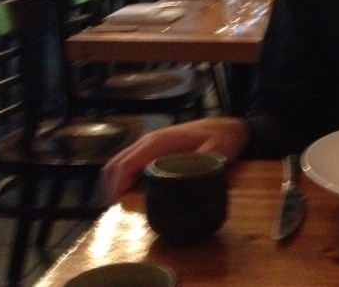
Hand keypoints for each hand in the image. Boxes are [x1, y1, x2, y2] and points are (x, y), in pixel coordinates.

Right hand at [101, 116, 250, 202]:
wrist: (227, 126)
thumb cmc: (223, 137)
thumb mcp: (219, 149)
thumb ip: (206, 161)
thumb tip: (191, 175)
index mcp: (159, 142)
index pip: (127, 163)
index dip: (117, 184)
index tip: (115, 205)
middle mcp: (149, 141)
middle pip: (116, 163)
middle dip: (110, 187)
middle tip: (116, 212)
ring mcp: (150, 144)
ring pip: (119, 162)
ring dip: (114, 183)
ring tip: (121, 206)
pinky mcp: (153, 149)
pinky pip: (129, 163)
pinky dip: (123, 178)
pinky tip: (131, 194)